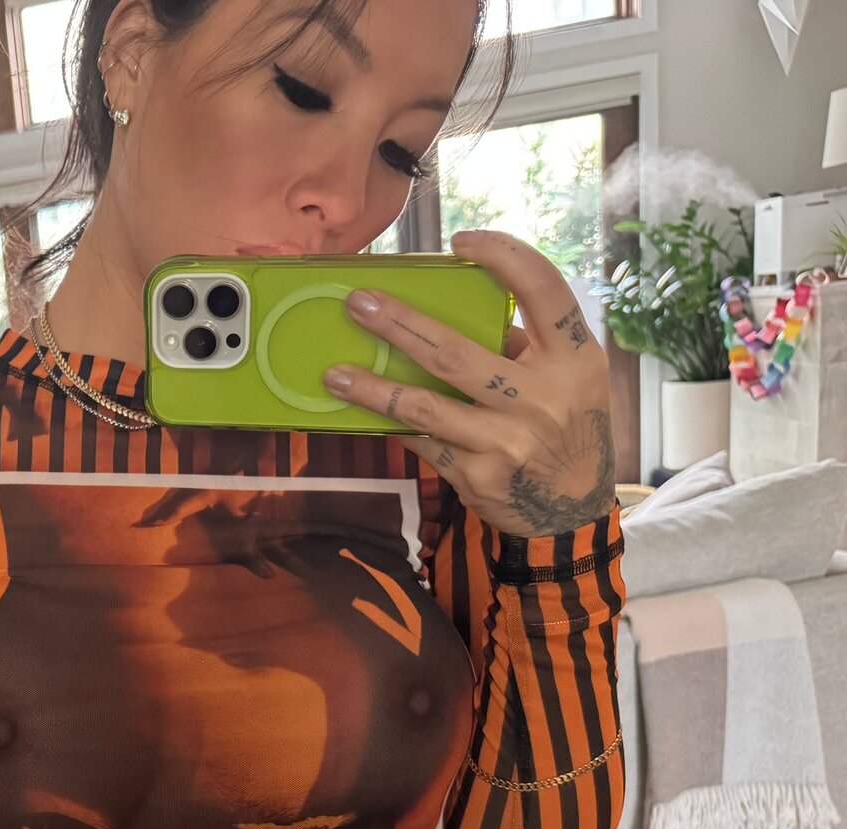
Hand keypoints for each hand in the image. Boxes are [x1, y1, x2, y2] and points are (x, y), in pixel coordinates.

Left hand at [320, 228, 616, 539]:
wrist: (572, 511)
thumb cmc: (567, 426)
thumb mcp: (572, 379)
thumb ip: (527, 344)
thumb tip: (458, 309)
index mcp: (574, 359)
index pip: (544, 289)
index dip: (504, 256)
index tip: (462, 240)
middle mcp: (542, 397)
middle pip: (456, 352)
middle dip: (400, 326)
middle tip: (359, 303)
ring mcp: (506, 440)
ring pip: (424, 405)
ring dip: (372, 388)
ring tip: (333, 373)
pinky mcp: (477, 474)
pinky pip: (421, 440)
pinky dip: (392, 423)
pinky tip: (359, 411)